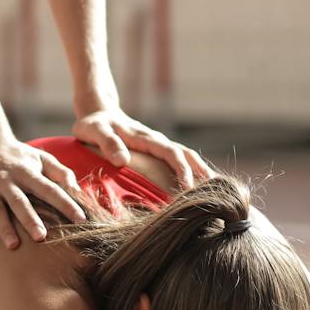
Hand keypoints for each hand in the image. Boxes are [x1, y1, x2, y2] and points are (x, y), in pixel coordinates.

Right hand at [0, 135, 88, 249]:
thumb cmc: (18, 156)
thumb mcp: (41, 157)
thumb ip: (61, 173)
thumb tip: (79, 191)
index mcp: (27, 172)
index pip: (49, 189)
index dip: (65, 203)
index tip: (81, 219)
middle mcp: (7, 179)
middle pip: (20, 201)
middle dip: (30, 219)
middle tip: (41, 237)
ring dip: (5, 227)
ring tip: (14, 245)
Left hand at [71, 109, 212, 187]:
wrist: (99, 113)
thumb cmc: (94, 125)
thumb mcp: (94, 130)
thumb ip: (107, 143)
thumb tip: (122, 161)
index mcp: (145, 136)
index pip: (171, 152)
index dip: (182, 170)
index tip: (188, 189)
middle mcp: (157, 140)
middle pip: (187, 155)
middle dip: (200, 174)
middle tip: (211, 196)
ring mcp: (159, 146)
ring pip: (187, 158)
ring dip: (201, 173)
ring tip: (215, 194)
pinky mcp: (157, 152)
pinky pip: (180, 162)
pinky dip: (193, 173)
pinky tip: (199, 189)